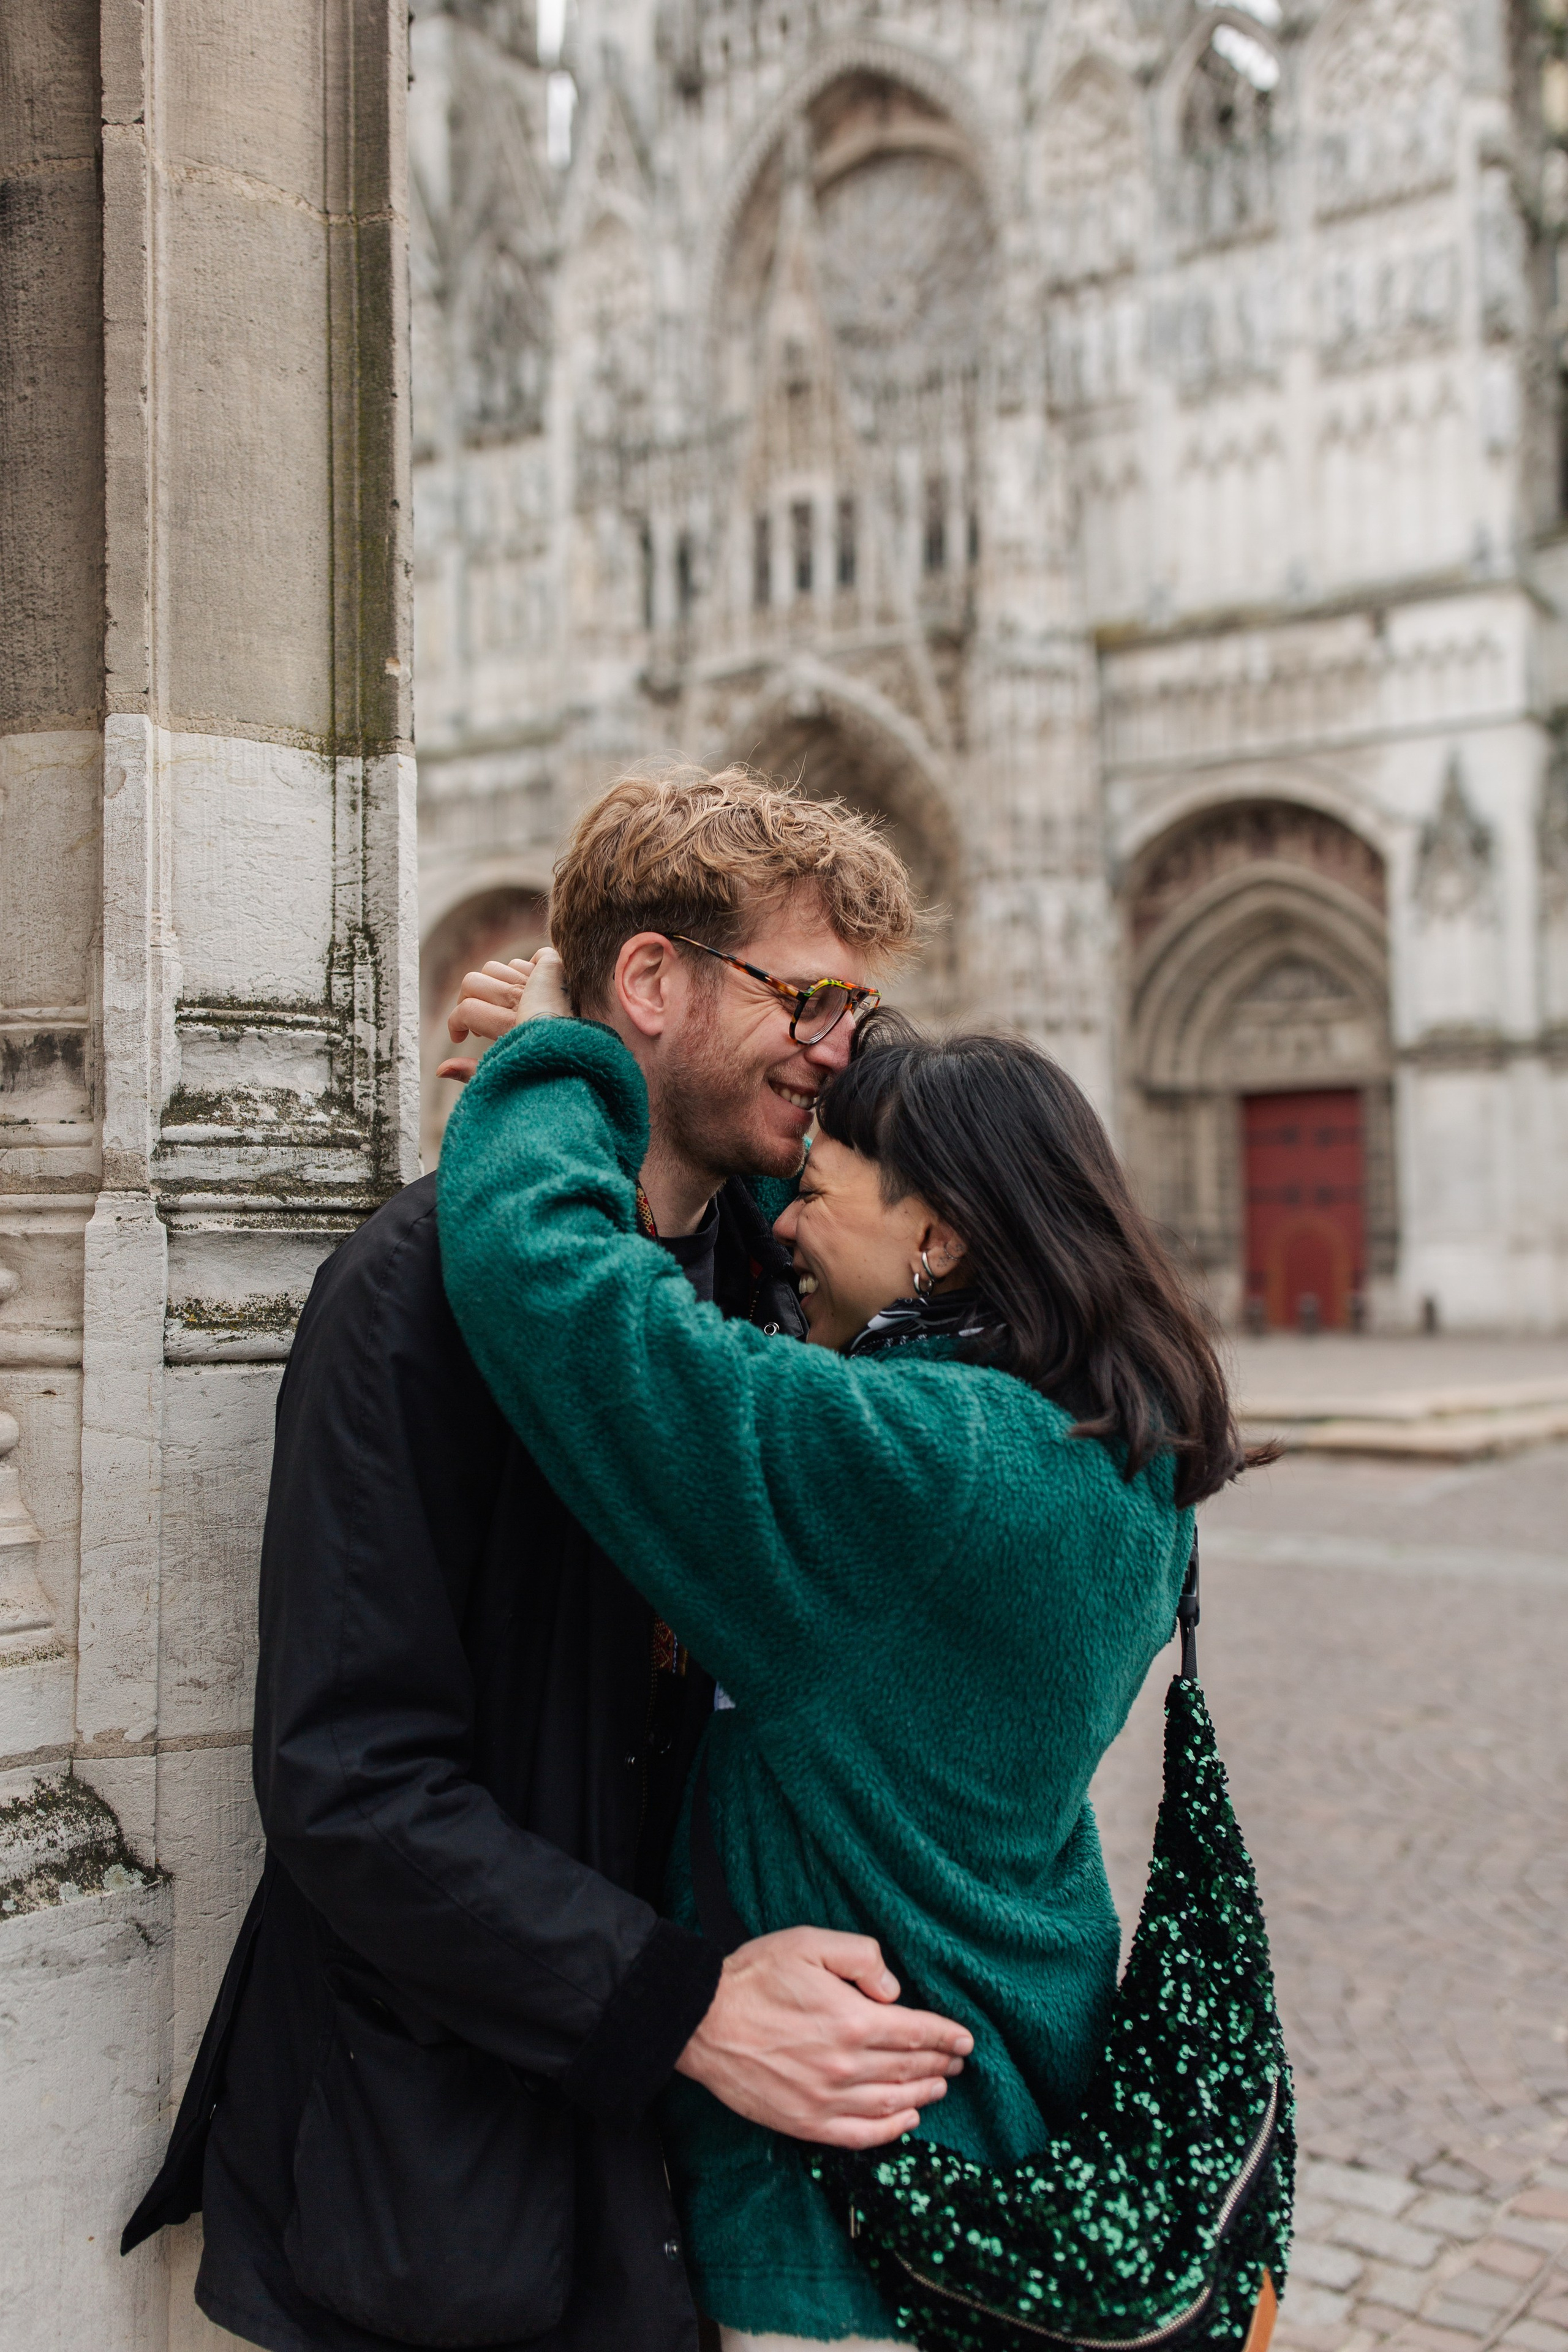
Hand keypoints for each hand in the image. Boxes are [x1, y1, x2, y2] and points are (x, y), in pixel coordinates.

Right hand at [437, 954, 560, 1081]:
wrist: (596, 1062)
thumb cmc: (550, 1075)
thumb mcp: (507, 1078)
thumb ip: (472, 1073)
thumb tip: (441, 1070)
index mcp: (510, 1027)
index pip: (466, 1011)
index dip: (454, 1024)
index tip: (459, 1038)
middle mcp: (522, 1002)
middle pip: (473, 982)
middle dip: (466, 1000)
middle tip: (474, 1019)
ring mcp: (539, 985)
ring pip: (494, 967)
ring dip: (490, 984)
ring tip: (498, 1004)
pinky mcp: (556, 975)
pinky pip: (529, 959)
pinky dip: (523, 971)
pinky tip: (526, 990)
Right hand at [675, 1926, 972, 2150]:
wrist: (702, 2021)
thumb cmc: (756, 1976)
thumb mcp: (810, 1943)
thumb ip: (861, 1957)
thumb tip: (894, 1990)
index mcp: (852, 2020)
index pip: (917, 2033)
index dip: (947, 2036)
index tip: (966, 2040)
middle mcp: (845, 2066)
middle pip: (908, 2068)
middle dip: (939, 2063)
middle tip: (956, 2061)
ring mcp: (825, 2100)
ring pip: (892, 2104)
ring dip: (923, 2096)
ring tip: (939, 2087)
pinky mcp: (805, 2123)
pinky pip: (860, 2135)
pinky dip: (890, 2131)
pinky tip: (905, 2122)